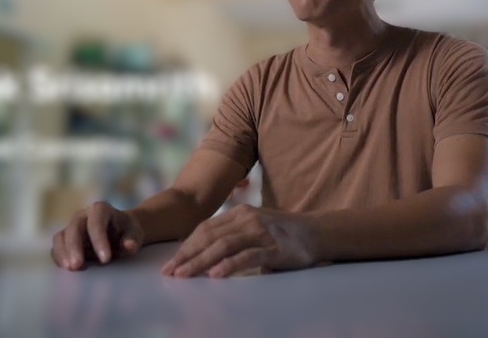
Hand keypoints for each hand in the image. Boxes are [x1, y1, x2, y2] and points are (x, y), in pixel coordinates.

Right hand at [51, 201, 144, 270]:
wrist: (119, 231)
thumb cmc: (126, 231)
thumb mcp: (134, 233)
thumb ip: (132, 239)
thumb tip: (129, 246)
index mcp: (100, 210)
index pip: (96, 222)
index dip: (99, 240)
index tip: (106, 259)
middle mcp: (83, 215)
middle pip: (74, 228)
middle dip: (74, 247)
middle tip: (78, 265)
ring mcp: (72, 227)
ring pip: (61, 236)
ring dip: (63, 253)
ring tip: (70, 268)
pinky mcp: (66, 239)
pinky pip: (57, 247)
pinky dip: (59, 257)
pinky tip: (65, 267)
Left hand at [161, 204, 317, 277]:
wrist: (317, 232)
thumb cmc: (282, 235)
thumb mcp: (254, 229)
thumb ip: (233, 237)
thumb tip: (204, 256)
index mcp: (239, 213)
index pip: (205, 229)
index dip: (186, 246)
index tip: (171, 262)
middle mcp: (247, 218)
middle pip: (210, 237)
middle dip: (187, 255)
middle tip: (170, 272)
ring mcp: (261, 231)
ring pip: (224, 246)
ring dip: (201, 261)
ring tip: (185, 274)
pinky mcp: (274, 247)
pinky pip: (248, 256)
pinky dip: (230, 265)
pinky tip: (216, 274)